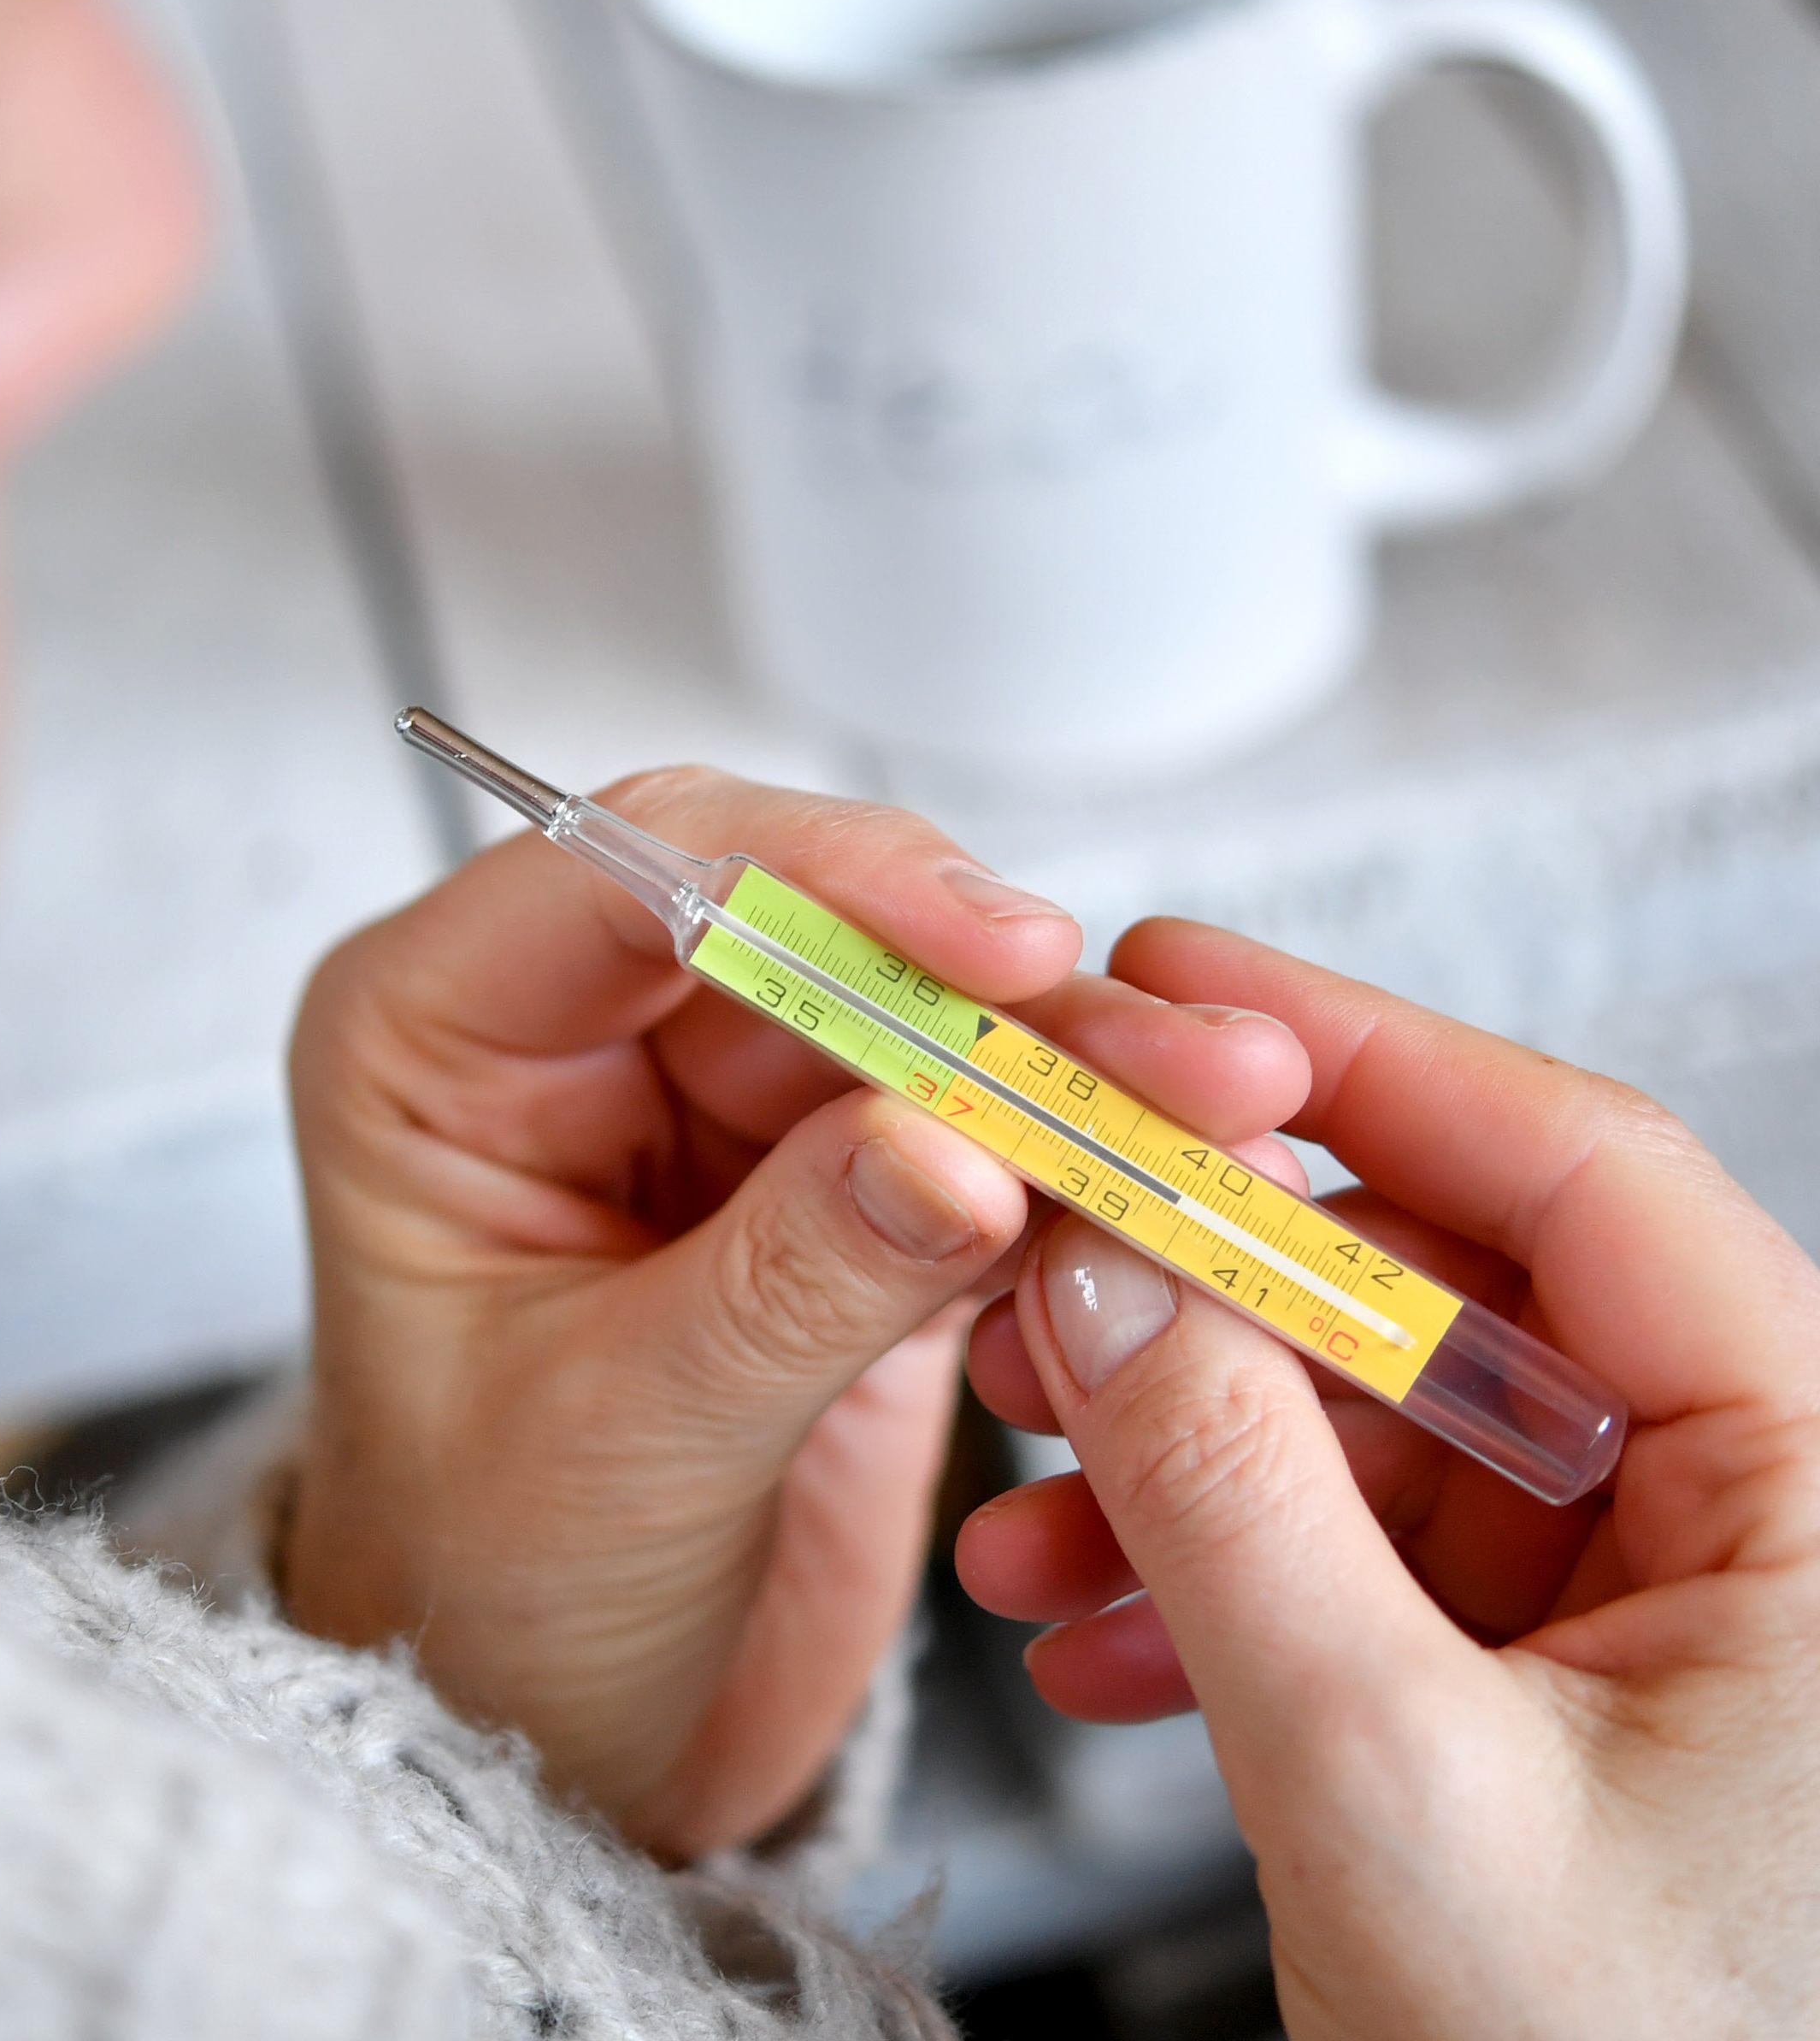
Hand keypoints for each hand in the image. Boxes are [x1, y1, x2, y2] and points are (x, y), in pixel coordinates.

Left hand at [284, 774, 1306, 1857]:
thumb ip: (787, 1280)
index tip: (996, 948)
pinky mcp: (836, 1193)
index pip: (635, 873)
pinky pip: (979, 1135)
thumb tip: (959, 1148)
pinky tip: (1187, 1191)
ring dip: (1077, 1066)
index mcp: (436, 1043)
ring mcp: (716, 1112)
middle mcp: (583, 1043)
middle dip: (999, 986)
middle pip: (814, 929)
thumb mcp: (617, 1441)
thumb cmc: (482, 1594)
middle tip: (1174, 1055)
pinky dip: (1082, 1168)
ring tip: (1227, 1109)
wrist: (537, 1747)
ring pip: (921, 1021)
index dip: (825, 878)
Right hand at [959, 920, 1819, 2038]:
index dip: (1355, 1054)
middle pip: (1451, 1290)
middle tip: (1036, 1278)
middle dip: (1213, 1294)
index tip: (1172, 988)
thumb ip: (1227, 1499)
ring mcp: (1654, 1608)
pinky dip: (1224, 1572)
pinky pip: (1374, 1556)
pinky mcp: (1563, 1688)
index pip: (1579, 1174)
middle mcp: (1758, 1518)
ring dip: (1185, 1453)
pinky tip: (1099, 1623)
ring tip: (1026, 1507)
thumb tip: (1094, 1269)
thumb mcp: (1393, 1786)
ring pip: (1386, 1428)